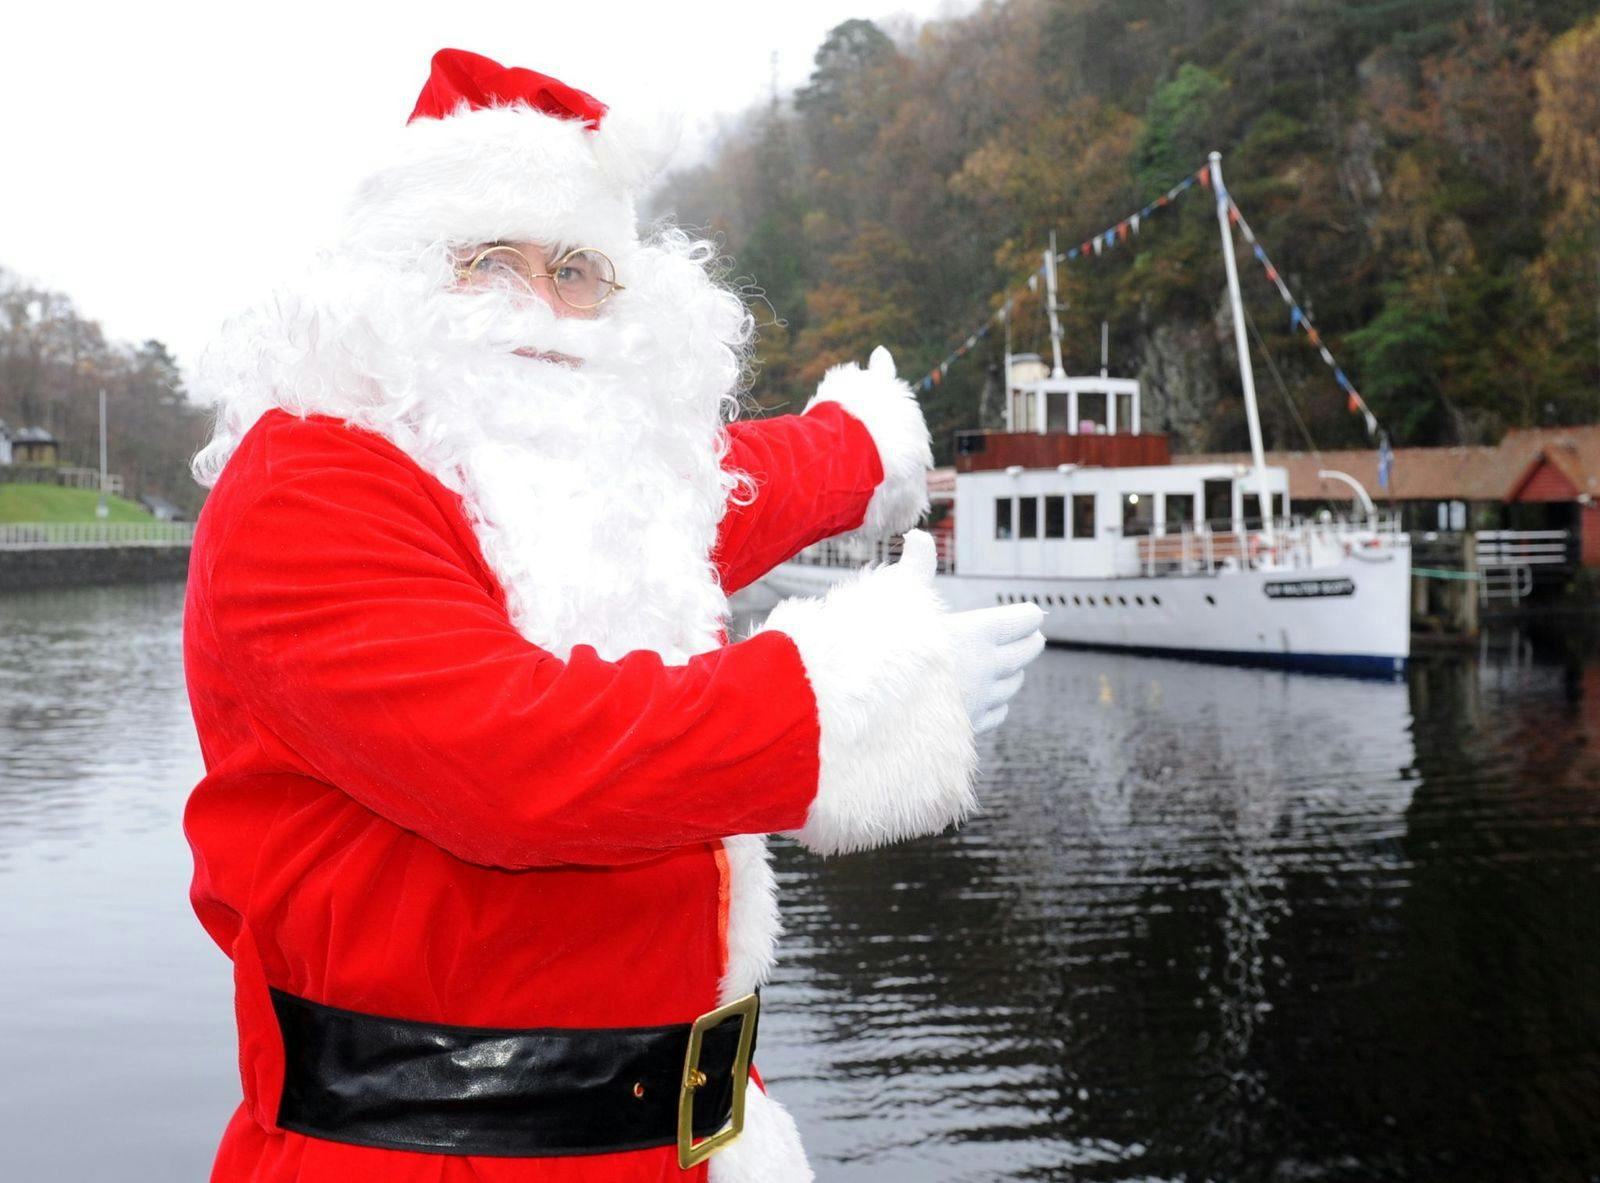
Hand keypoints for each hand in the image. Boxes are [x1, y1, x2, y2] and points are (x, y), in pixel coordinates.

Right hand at [886, 531, 1044, 733]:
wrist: (867, 708)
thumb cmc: (881, 648)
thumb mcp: (898, 599)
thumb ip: (915, 568)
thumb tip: (919, 535)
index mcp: (977, 633)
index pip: (1023, 621)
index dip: (1027, 615)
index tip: (1032, 612)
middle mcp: (987, 667)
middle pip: (1026, 652)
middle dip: (1029, 641)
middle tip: (1033, 635)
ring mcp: (980, 700)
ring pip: (1014, 684)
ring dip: (1015, 672)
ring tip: (1011, 666)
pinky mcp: (968, 727)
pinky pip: (998, 713)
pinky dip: (999, 702)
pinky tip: (990, 699)